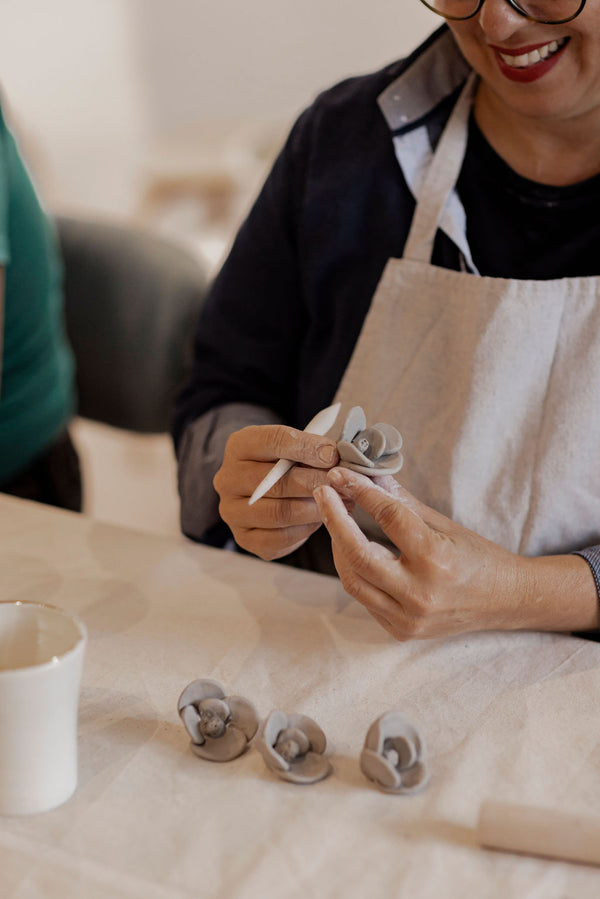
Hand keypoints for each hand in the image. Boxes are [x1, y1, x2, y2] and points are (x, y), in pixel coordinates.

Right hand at [214, 424, 338, 560]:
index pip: (272, 442)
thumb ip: (313, 448)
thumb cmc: (288, 463)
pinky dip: (305, 529)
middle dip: (315, 482)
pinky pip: (279, 538)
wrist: (269, 488)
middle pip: (275, 482)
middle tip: (342, 483)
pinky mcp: (244, 538)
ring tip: (340, 502)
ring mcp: (232, 511)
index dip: (306, 447)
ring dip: (315, 508)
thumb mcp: (296, 445)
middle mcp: (227, 479)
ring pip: (279, 513)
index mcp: (239, 446)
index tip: (332, 455)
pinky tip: (323, 518)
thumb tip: (335, 457)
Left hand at [314, 468, 597, 639]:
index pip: (387, 518)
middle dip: (334, 520)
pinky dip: (354, 572)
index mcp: (436, 560)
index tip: (341, 474)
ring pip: (352, 581)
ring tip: (336, 519)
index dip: (361, 491)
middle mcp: (419, 593)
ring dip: (339, 547)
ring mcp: (408, 618)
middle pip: (357, 555)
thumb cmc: (479, 557)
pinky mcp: (401, 631)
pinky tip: (351, 550)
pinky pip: (364, 599)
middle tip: (324, 493)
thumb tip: (368, 475)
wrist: (507, 601)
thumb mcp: (444, 524)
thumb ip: (402, 502)